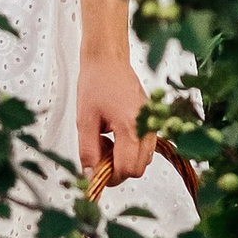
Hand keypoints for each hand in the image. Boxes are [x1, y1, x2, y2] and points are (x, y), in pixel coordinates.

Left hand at [77, 52, 152, 180]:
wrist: (108, 61)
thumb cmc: (97, 83)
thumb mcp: (85, 119)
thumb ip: (88, 150)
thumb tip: (90, 174)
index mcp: (130, 127)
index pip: (127, 169)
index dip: (110, 176)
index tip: (96, 169)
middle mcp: (146, 127)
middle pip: (138, 169)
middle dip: (117, 168)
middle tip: (100, 150)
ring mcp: (152, 124)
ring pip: (143, 160)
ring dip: (124, 158)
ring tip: (107, 139)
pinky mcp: (152, 121)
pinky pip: (145, 147)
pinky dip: (131, 149)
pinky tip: (117, 135)